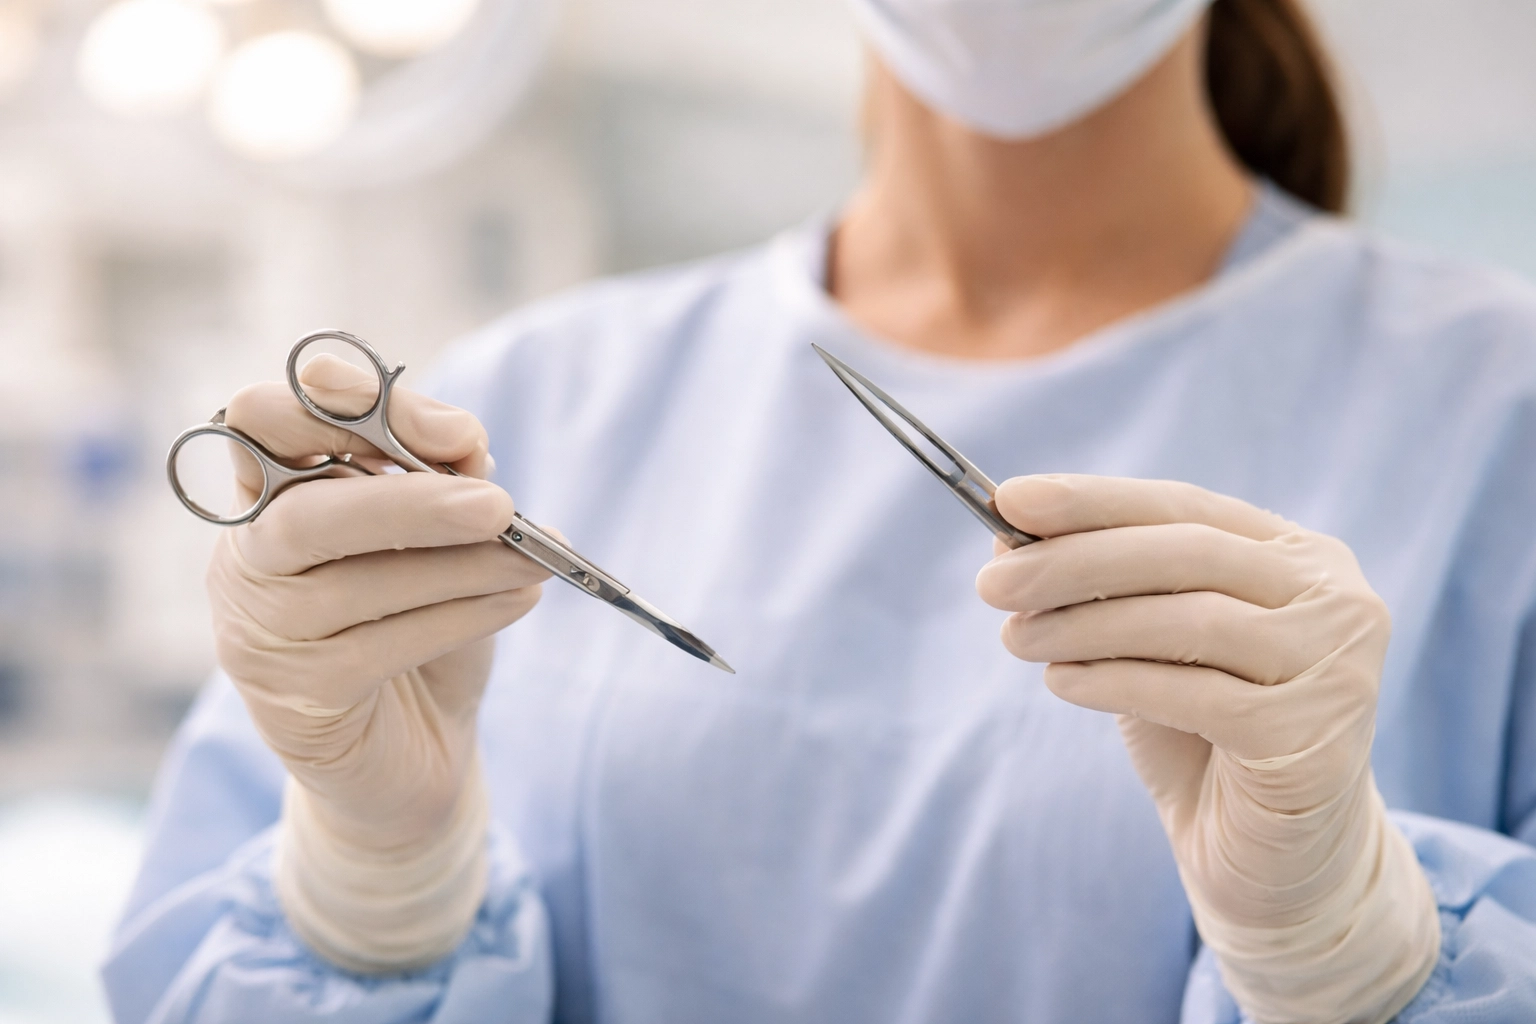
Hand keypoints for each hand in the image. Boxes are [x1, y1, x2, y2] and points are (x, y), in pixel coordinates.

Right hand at [207, 354, 549, 969]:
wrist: (417, 752)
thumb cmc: (422, 622)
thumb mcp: (440, 534)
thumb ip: (442, 474)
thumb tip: (463, 441)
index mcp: (270, 495)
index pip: (258, 417)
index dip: (339, 404)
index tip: (445, 428)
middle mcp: (247, 560)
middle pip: (302, 512)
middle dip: (409, 501)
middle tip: (499, 505)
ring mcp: (259, 635)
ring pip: (350, 584)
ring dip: (459, 567)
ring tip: (533, 560)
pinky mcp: (296, 702)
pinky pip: (380, 647)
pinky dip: (462, 616)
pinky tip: (520, 599)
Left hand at [976, 475, 1438, 1023]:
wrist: (1273, 861)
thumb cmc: (1204, 739)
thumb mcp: (1147, 649)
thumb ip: (1101, 592)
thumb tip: (1007, 542)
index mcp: (1300, 558)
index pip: (1185, 507)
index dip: (1095, 501)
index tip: (1010, 499)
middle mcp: (1336, 600)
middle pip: (1188, 554)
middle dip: (1076, 560)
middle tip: (993, 583)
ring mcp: (1335, 668)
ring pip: (1191, 619)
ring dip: (1086, 622)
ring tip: (1016, 637)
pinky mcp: (1313, 738)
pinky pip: (1194, 693)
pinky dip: (1114, 680)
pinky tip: (1060, 682)